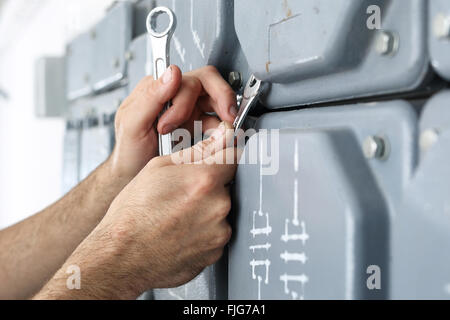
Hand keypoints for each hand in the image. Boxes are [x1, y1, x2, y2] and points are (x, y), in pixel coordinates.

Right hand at [55, 122, 237, 298]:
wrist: (121, 257)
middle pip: (226, 185)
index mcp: (204, 179)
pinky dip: (204, 230)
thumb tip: (220, 140)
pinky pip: (217, 233)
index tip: (219, 158)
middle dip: (210, 185)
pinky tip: (182, 230)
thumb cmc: (132, 215)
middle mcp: (217, 206)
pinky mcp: (216, 251)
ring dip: (207, 209)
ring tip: (179, 215)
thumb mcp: (158, 168)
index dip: (224, 155)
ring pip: (222, 210)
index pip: (234, 156)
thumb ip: (196, 151)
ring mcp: (219, 231)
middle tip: (183, 193)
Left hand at [109, 65, 237, 180]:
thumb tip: (173, 73)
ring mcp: (187, 111)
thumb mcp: (132, 125)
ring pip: (217, 102)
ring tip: (220, 135)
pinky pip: (217, 123)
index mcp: (158, 89)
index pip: (187, 78)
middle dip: (221, 99)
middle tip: (226, 118)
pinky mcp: (196, 127)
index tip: (188, 117)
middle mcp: (175, 96)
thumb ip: (151, 97)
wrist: (133, 175)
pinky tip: (218, 142)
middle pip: (209, 84)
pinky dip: (222, 132)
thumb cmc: (128, 152)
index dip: (194, 97)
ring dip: (222, 117)